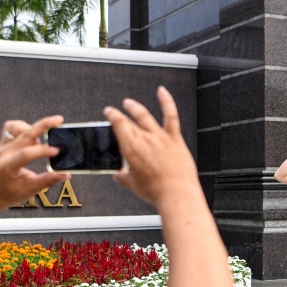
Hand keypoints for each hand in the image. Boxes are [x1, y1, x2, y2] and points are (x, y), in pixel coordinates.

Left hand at [0, 116, 65, 211]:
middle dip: (43, 125)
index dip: (43, 151)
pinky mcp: (4, 143)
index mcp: (8, 167)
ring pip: (15, 127)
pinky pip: (11, 127)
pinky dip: (24, 127)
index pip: (26, 153)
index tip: (57, 151)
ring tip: (42, 138)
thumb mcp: (29, 190)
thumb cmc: (9, 193)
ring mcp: (2, 146)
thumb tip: (65, 174)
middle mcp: (4, 153)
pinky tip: (33, 137)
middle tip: (58, 121)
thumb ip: (47, 181)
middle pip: (24, 134)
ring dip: (31, 128)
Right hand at [103, 86, 199, 206]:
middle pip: (129, 120)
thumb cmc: (157, 191)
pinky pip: (171, 115)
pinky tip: (162, 92)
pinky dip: (166, 101)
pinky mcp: (174, 138)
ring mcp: (160, 137)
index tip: (109, 112)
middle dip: (120, 113)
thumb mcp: (134, 185)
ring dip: (135, 107)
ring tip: (129, 103)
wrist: (177, 194)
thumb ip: (124, 178)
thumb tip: (119, 176)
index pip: (118, 124)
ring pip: (145, 115)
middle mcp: (144, 139)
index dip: (112, 115)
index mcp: (131, 148)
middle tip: (116, 111)